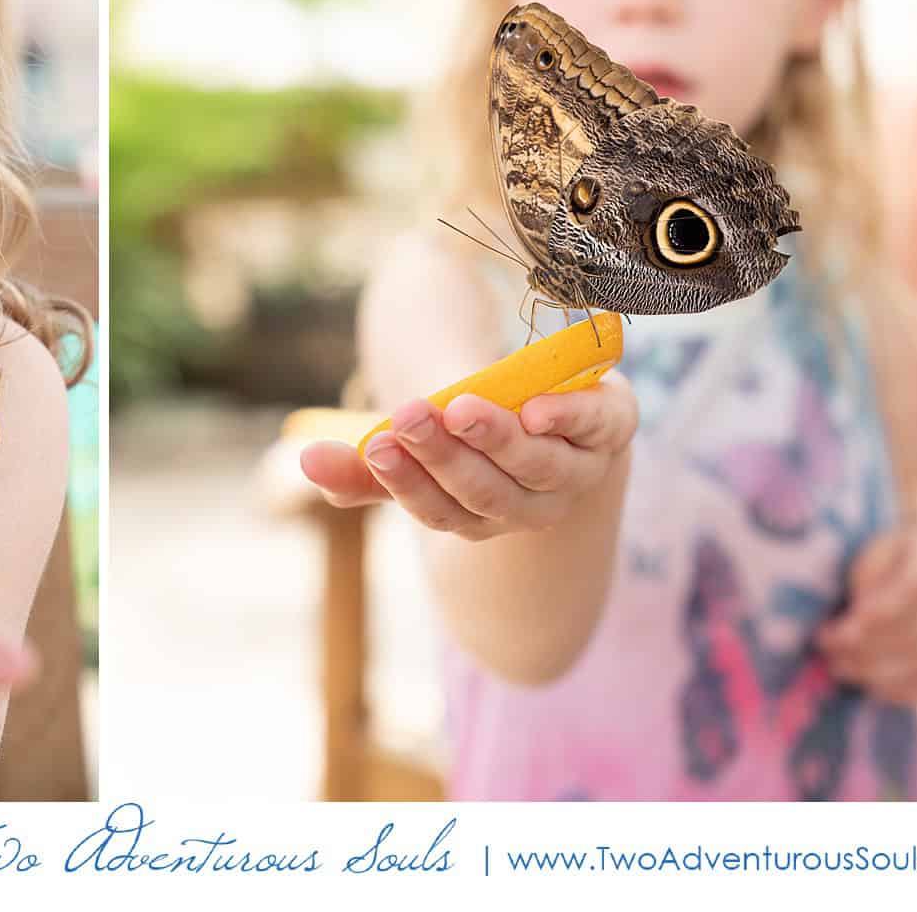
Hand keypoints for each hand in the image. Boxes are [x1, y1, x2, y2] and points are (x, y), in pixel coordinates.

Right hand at [300, 376, 637, 540]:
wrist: (558, 402)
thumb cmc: (474, 436)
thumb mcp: (420, 451)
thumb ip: (366, 463)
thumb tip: (305, 461)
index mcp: (481, 514)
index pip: (441, 511)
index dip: (408, 482)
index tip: (378, 444)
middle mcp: (531, 504)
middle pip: (489, 494)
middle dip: (445, 456)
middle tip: (408, 415)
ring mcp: (576, 469)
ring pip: (539, 467)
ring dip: (499, 439)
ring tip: (461, 406)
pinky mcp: (611, 426)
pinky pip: (594, 428)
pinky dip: (568, 419)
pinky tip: (535, 407)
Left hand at [816, 484, 916, 704]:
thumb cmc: (897, 547)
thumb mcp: (875, 542)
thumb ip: (867, 573)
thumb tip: (858, 616)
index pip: (913, 590)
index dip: (875, 617)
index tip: (836, 630)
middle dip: (865, 648)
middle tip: (825, 649)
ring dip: (878, 672)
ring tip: (839, 667)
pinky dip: (907, 690)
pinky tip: (873, 686)